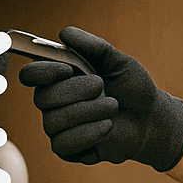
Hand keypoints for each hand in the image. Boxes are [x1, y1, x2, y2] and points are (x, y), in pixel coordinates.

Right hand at [18, 26, 182, 171]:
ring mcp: (58, 127)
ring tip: (112, 106)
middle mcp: (53, 103)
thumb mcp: (118, 61)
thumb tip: (64, 33)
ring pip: (53, 122)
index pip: (31, 75)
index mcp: (59, 78)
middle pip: (42, 98)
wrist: (151, 119)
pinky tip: (107, 127)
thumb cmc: (132, 88)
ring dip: (88, 112)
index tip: (67, 69)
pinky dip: (89, 133)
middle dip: (76, 91)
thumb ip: (93, 46)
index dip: (43, 71)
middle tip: (102, 87)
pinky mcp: (68, 150)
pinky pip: (63, 144)